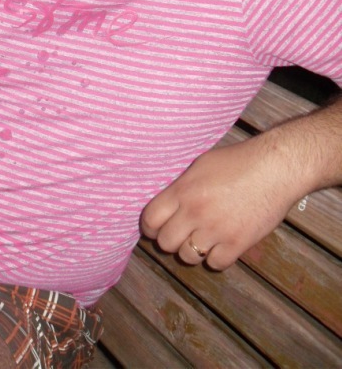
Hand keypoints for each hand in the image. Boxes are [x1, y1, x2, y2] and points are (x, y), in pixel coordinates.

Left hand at [140, 134, 304, 268]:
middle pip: (166, 243)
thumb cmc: (238, 161)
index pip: (150, 219)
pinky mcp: (238, 244)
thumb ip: (182, 187)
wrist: (275, 168)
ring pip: (188, 257)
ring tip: (201, 239)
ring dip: (192, 250)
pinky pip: (215, 263)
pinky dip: (216, 258)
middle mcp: (195, 212)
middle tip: (180, 234)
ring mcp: (216, 230)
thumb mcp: (200, 165)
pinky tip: (221, 245)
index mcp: (183, 190)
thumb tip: (169, 204)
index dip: (150, 227)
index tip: (155, 228)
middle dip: (169, 240)